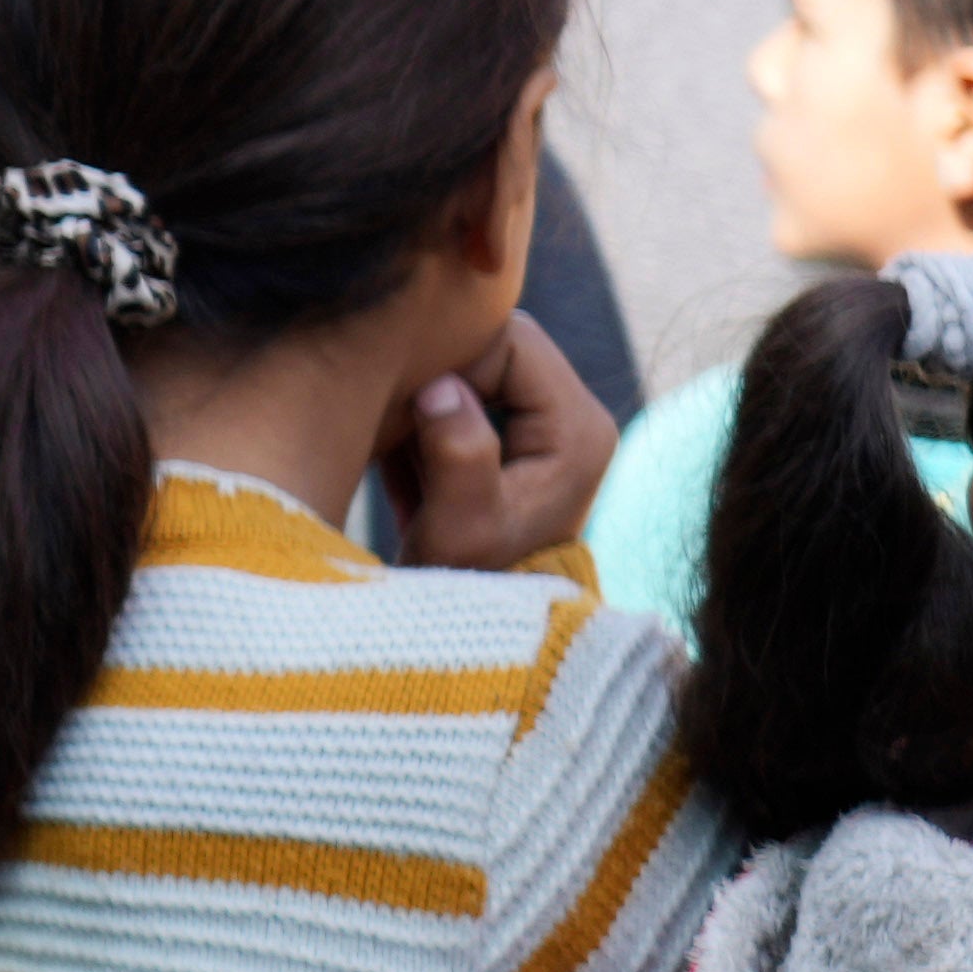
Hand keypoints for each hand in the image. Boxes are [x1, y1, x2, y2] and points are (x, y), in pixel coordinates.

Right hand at [390, 310, 626, 568]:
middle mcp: (575, 419)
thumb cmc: (470, 585)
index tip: (408, 402)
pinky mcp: (511, 442)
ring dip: (425, 395)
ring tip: (394, 441)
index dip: (452, 357)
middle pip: (496, 344)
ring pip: (474, 366)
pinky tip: (400, 456)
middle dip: (437, 372)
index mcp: (578, 429)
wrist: (476, 632)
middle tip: (394, 417)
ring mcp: (546, 429)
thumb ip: (459, 454)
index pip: (513, 338)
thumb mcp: (461, 530)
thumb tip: (439, 387)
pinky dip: (423, 416)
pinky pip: (463, 395)